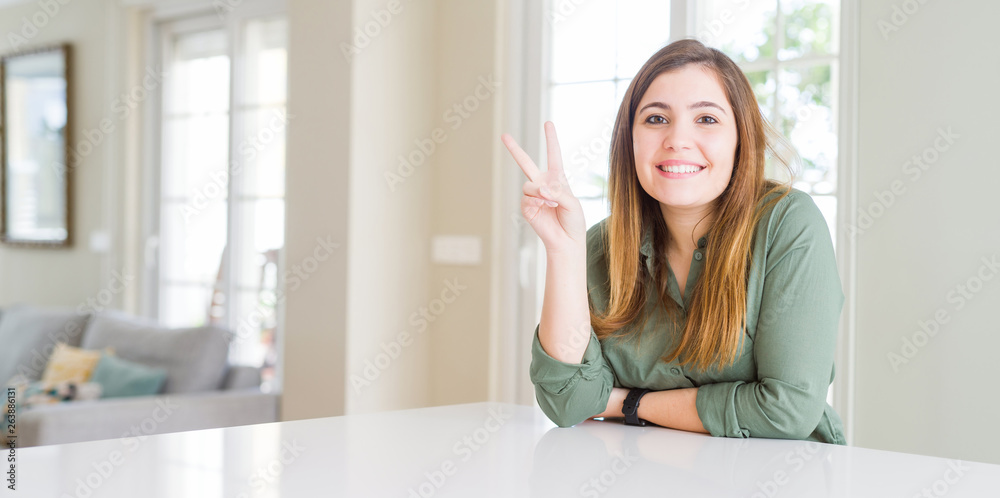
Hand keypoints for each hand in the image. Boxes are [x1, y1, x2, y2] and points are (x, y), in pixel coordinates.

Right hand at [501, 121, 586, 255]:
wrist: (566, 241)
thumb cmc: (574, 221)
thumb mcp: (572, 203)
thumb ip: (557, 191)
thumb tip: (538, 188)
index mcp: (558, 179)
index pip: (553, 155)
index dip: (551, 139)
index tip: (547, 123)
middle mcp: (543, 184)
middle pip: (526, 163)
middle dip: (514, 149)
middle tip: (504, 135)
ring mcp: (533, 195)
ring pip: (528, 185)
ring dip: (540, 193)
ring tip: (551, 202)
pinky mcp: (527, 208)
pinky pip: (527, 199)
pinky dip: (537, 203)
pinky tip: (544, 209)